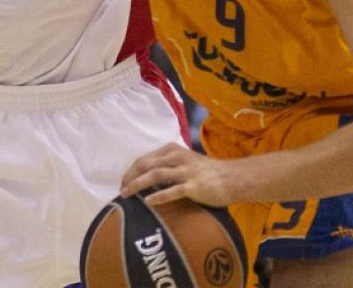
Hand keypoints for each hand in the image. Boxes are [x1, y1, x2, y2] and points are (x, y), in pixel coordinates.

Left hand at [120, 143, 241, 206]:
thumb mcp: (185, 161)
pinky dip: (159, 195)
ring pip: (156, 174)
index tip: (123, 184)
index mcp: (172, 150)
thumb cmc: (206, 172)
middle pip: (146, 165)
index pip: (144, 159)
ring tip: (126, 195)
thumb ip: (168, 165)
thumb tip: (146, 177)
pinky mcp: (194, 185)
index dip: (131, 171)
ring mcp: (186, 171)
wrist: (232, 178)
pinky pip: (173, 190)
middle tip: (121, 192)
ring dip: (138, 185)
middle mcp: (177, 157)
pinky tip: (148, 202)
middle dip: (130, 178)